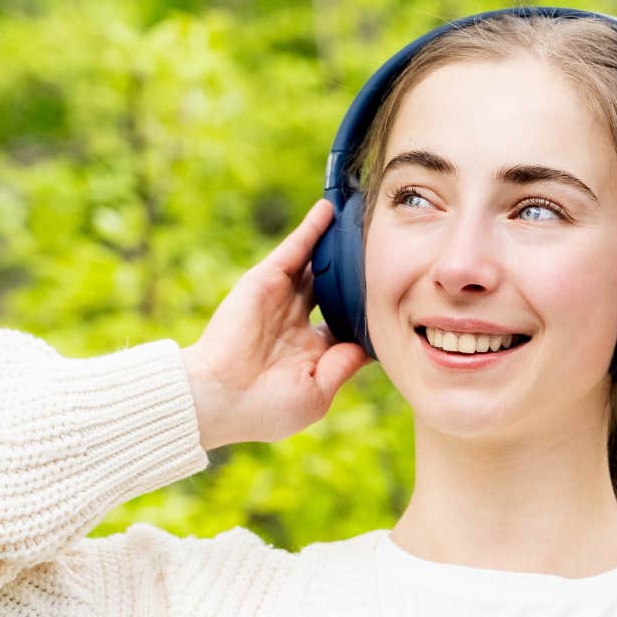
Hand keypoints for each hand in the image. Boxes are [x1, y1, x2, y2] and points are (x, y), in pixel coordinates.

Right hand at [183, 199, 372, 450]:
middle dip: (354, 275)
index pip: (345, 323)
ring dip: (336, 245)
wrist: (220, 397)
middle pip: (333, 289)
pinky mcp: (266, 280)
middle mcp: (297, 322)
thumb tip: (370, 347)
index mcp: (311, 352)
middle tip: (384, 252)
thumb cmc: (266, 407)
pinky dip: (311, 229)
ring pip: (316, 265)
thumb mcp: (317, 394)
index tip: (397, 298)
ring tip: (361, 222)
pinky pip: (294, 249)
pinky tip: (329, 209)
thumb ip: (344, 366)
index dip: (366, 312)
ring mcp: (281, 299)